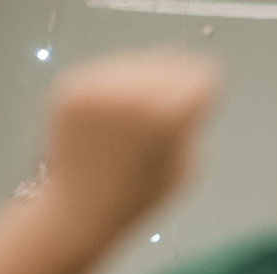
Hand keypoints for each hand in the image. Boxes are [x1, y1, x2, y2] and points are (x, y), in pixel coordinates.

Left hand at [42, 52, 220, 243]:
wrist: (80, 208)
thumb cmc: (141, 196)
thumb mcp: (187, 165)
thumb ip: (191, 122)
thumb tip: (187, 89)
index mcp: (169, 115)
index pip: (201, 75)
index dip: (204, 91)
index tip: (201, 104)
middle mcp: (133, 92)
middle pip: (169, 63)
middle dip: (173, 83)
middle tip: (166, 112)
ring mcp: (97, 86)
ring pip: (136, 62)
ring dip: (143, 82)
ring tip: (136, 117)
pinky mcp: (72, 85)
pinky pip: (106, 72)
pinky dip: (114, 88)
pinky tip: (112, 116)